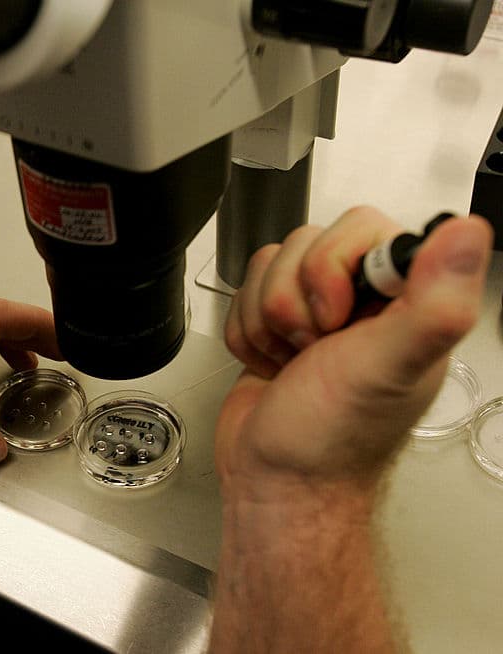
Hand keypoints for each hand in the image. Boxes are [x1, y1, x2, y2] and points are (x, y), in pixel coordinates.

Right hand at [218, 207, 492, 500]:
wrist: (276, 481)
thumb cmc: (333, 440)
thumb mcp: (390, 368)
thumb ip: (436, 303)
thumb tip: (468, 234)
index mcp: (407, 301)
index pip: (364, 228)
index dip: (332, 267)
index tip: (337, 318)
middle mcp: (364, 300)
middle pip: (306, 242)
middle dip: (291, 299)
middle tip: (314, 345)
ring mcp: (316, 310)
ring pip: (270, 264)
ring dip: (265, 319)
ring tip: (292, 358)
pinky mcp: (276, 323)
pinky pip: (244, 292)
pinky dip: (246, 332)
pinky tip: (271, 364)